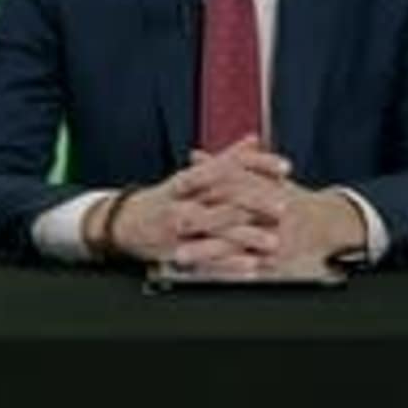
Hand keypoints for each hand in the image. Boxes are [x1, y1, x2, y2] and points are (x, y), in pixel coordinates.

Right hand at [103, 140, 311, 274]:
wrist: (123, 223)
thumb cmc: (165, 199)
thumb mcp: (192, 175)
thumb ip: (226, 158)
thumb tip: (254, 140)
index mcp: (189, 178)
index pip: (227, 165)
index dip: (257, 164)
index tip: (285, 167)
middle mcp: (182, 199)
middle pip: (222, 195)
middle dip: (255, 201)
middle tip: (284, 206)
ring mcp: (177, 226)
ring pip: (215, 228)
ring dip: (246, 235)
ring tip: (273, 242)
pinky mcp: (175, 251)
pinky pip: (205, 259)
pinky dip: (228, 264)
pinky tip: (251, 266)